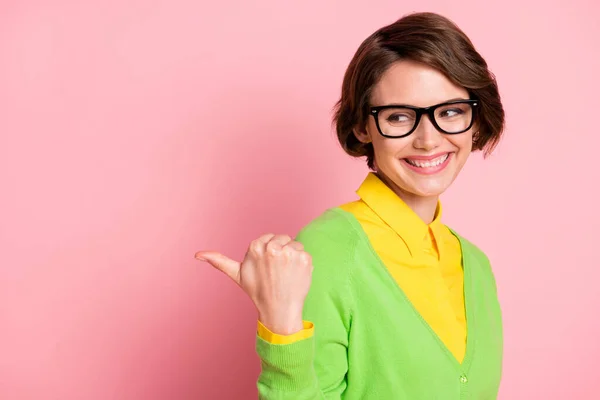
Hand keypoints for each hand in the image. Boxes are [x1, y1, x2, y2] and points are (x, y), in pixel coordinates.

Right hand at [195, 234, 312, 334]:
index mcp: (255, 247)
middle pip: (284, 238)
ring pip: (295, 245)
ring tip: (286, 274)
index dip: (270, 252)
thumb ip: (219, 261)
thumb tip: (197, 254)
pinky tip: (296, 275)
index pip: (269, 238)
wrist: (278, 310)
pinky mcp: (304, 259)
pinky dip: (303, 263)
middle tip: (278, 271)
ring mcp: (289, 253)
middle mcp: (272, 248)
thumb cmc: (257, 291)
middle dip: (282, 251)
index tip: (268, 266)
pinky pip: (306, 253)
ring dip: (293, 257)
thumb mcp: (237, 274)